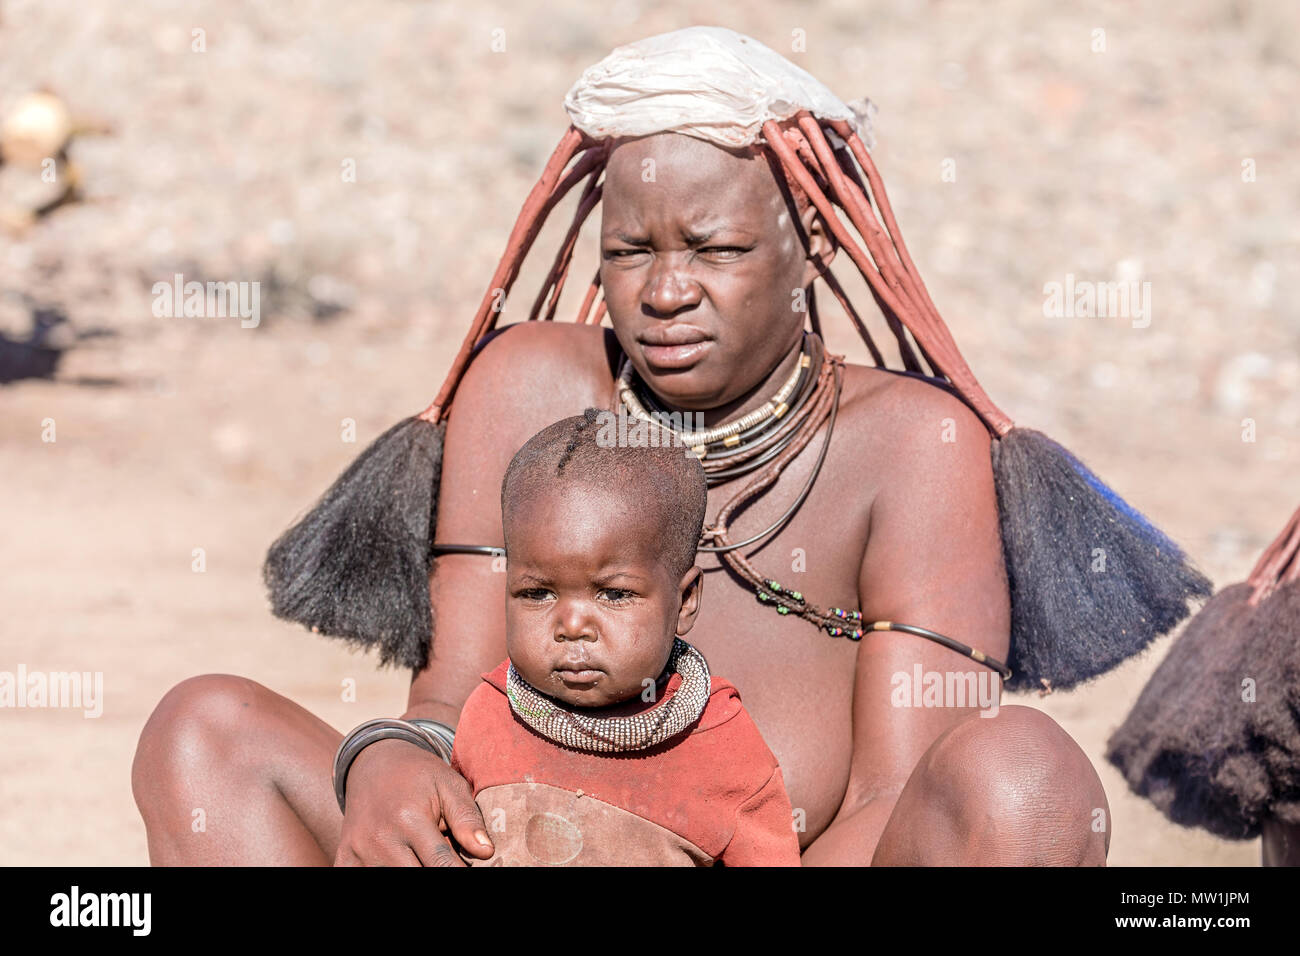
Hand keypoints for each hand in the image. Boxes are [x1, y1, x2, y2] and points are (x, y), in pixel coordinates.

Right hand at [333, 738, 494, 865]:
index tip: (470, 869)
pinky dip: (386, 871)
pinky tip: (403, 858)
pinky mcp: (344, 860)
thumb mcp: (449, 785)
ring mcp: (357, 851)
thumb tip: (486, 851)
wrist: (373, 765)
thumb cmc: (419, 776)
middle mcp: (379, 838)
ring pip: (393, 880)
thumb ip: (467, 818)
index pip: (441, 864)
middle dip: (438, 872)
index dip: (459, 872)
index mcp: (408, 818)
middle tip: (447, 860)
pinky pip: (365, 879)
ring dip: (413, 871)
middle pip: (417, 877)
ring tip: (423, 854)